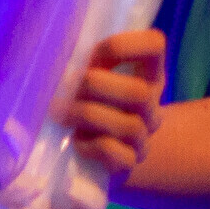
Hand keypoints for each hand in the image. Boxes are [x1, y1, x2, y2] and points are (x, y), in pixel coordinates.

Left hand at [63, 29, 167, 179]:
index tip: (95, 53)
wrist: (111, 154)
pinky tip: (76, 142)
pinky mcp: (129, 164)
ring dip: (88, 116)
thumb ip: (88, 63)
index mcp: (147, 73)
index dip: (126, 44)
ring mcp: (143, 136)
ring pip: (129, 126)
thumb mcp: (99, 79)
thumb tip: (54, 54)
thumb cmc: (95, 105)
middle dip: (98, 87)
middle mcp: (151, 104)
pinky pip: (117, 155)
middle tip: (68, 87)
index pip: (155, 45)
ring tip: (60, 113)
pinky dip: (92, 147)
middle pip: (140, 93)